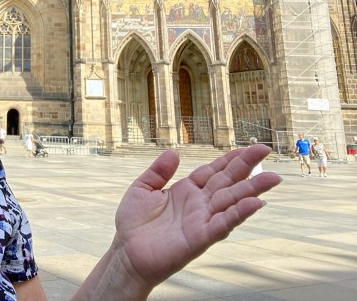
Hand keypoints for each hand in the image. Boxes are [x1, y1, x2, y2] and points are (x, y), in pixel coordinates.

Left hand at [113, 145, 280, 287]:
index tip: (248, 147)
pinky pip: (223, 224)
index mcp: (186, 190)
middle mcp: (199, 204)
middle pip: (228, 182)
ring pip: (231, 201)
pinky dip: (239, 213)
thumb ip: (158, 171)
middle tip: (266, 150)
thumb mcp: (142, 188)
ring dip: (252, 189)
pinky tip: (255, 203)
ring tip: (273, 178)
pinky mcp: (200, 237)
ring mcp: (201, 220)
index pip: (214, 171)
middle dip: (247, 167)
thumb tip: (174, 152)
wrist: (126, 252)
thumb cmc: (134, 224)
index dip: (230, 159)